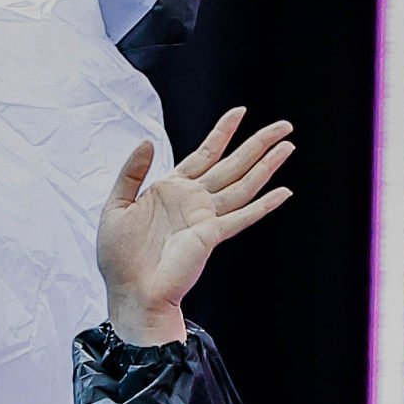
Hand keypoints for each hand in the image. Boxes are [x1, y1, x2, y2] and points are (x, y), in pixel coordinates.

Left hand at [98, 107, 293, 343]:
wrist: (128, 292)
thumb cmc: (119, 257)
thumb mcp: (116, 205)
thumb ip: (131, 172)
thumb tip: (147, 141)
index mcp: (172, 190)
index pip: (204, 153)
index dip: (222, 132)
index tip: (240, 111)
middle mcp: (194, 200)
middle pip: (233, 164)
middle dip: (258, 143)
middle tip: (284, 125)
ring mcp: (205, 218)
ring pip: (243, 184)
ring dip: (266, 165)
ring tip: (288, 146)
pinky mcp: (210, 236)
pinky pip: (242, 216)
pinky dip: (264, 205)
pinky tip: (284, 192)